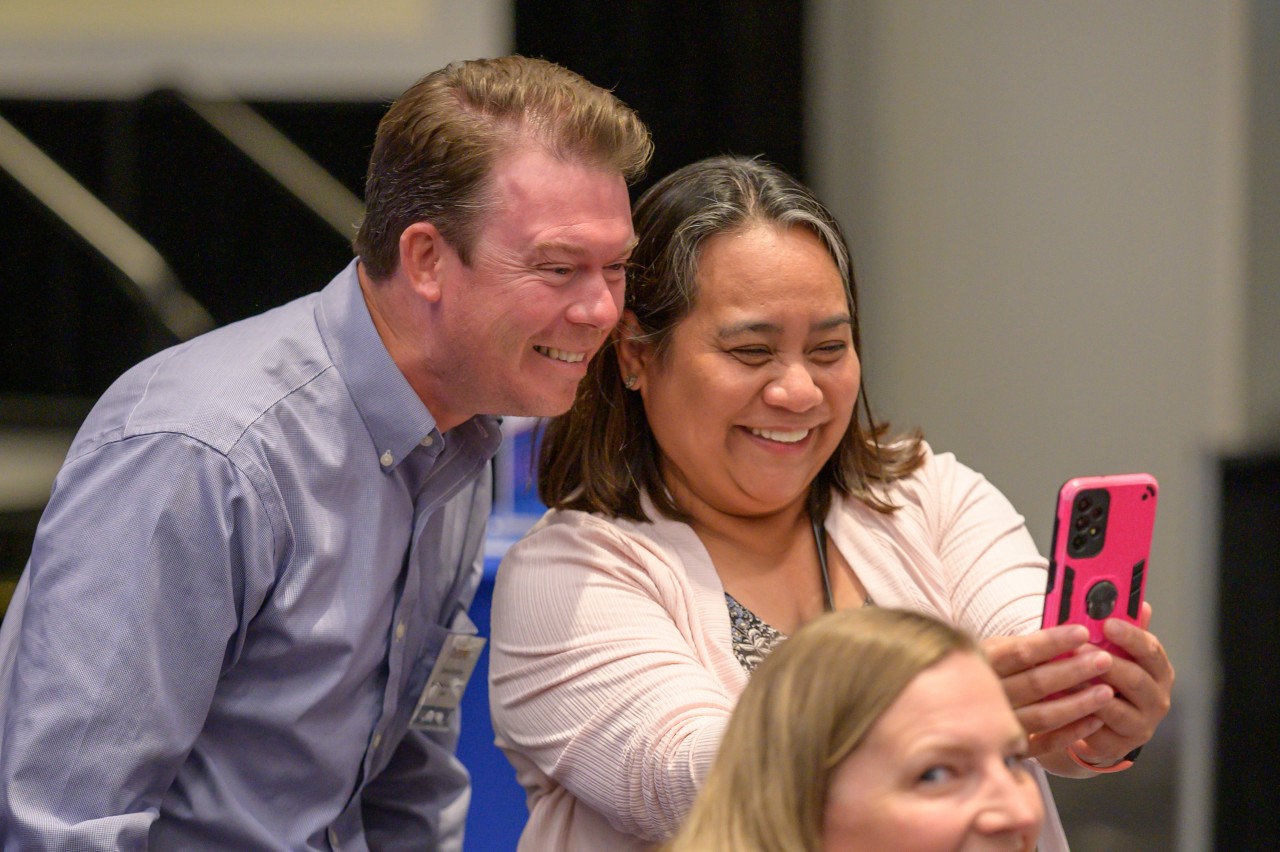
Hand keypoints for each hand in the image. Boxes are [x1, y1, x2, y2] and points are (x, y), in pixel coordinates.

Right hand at [983, 625, 1114, 757]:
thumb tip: (1070, 636)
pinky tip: (1095, 721)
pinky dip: (1072, 733)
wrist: (958, 710)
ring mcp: (1001, 725)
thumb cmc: (983, 672)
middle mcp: (989, 697)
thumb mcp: (991, 651)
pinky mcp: (1014, 748)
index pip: (1021, 652)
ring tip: (1107, 691)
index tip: (1083, 633)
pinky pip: (1047, 743)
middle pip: (1037, 683)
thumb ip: (1022, 646)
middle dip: (1074, 670)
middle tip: (1104, 659)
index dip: (1053, 642)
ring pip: (1045, 716)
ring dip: (1079, 703)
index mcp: (982, 665)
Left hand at [1072, 601, 1174, 765]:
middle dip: (1105, 663)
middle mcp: (1157, 699)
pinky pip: (1097, 730)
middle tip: (1079, 649)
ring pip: (1115, 707)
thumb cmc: (1108, 677)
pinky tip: (1060, 702)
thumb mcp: (1117, 652)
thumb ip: (1123, 631)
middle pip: (1136, 680)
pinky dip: (1078, 715)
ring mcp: (1140, 725)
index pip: (1151, 650)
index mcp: (1158, 670)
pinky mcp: (1118, 746)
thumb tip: (1139, 602)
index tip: (1108, 622)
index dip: (1130, 636)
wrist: (1104, 724)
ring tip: (1066, 675)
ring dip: (1089, 691)